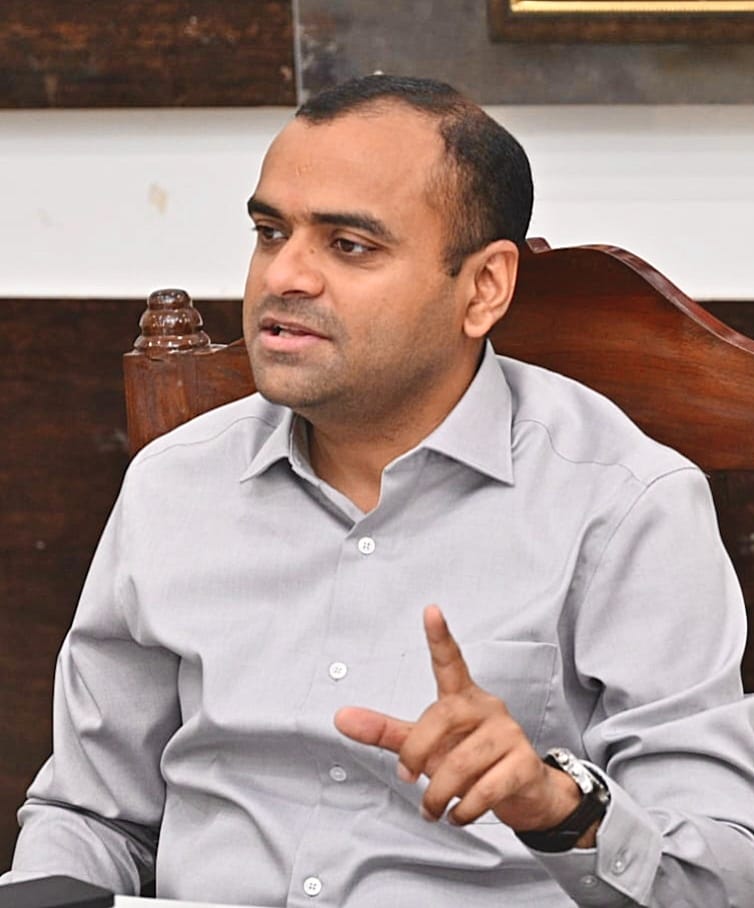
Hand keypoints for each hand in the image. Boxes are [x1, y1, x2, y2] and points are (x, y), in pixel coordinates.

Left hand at [334, 606, 582, 832]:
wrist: (524, 792)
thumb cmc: (469, 758)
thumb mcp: (424, 744)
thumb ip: (384, 731)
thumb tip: (340, 717)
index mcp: (461, 697)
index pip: (450, 661)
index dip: (440, 637)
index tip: (431, 611)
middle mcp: (486, 707)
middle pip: (442, 717)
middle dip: (417, 753)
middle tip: (407, 777)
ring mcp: (508, 733)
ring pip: (462, 762)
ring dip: (439, 793)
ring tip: (433, 808)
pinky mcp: (523, 763)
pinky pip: (487, 789)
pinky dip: (465, 810)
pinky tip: (457, 815)